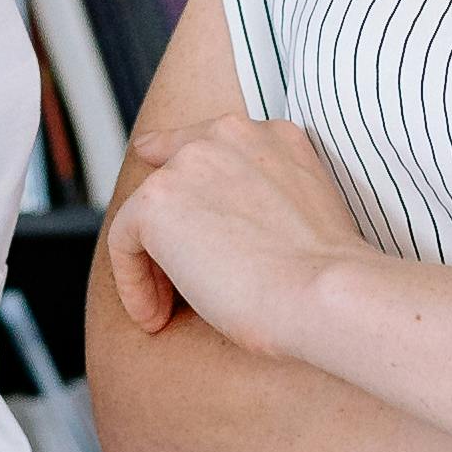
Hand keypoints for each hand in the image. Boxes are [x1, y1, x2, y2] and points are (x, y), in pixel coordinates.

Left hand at [102, 113, 372, 352]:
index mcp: (275, 136)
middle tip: (171, 283)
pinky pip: (124, 244)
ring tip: (167, 311)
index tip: (168, 193)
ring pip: (148, 215)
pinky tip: (156, 316)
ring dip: (154, 267)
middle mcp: (231, 135)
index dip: (181, 168)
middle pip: (171, 171)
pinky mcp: (156, 200)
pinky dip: (135, 285)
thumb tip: (228, 232)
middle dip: (167, 227)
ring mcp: (190, 162)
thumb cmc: (327, 280)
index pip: (211, 141)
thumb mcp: (309, 217)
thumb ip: (269, 201)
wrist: (326, 293)